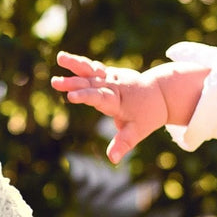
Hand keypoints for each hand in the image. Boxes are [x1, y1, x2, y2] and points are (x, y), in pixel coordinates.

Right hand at [51, 52, 168, 163]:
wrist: (160, 94)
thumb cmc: (148, 115)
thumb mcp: (138, 131)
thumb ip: (123, 144)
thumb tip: (113, 160)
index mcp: (118, 100)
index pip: (99, 98)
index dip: (85, 96)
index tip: (71, 96)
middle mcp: (113, 86)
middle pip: (91, 83)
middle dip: (73, 83)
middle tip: (56, 82)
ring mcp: (111, 78)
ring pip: (91, 70)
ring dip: (75, 64)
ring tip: (60, 56)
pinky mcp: (109, 73)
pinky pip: (93, 67)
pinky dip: (81, 63)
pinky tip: (65, 58)